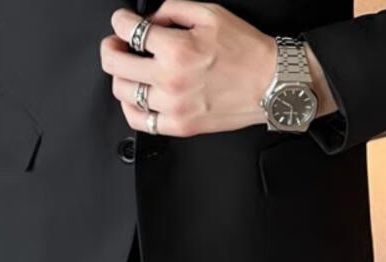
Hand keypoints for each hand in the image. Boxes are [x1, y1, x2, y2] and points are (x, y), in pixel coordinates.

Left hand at [101, 1, 336, 136]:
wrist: (273, 83)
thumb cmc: (248, 51)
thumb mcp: (211, 14)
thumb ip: (174, 10)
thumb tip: (150, 19)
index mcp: (177, 50)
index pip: (128, 31)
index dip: (120, 21)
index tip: (122, 22)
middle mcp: (170, 80)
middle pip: (115, 64)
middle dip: (111, 47)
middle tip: (117, 44)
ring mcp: (173, 106)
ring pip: (122, 92)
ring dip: (121, 76)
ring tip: (130, 69)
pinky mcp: (180, 125)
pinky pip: (139, 121)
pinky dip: (131, 107)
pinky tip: (137, 96)